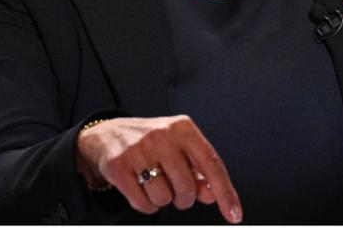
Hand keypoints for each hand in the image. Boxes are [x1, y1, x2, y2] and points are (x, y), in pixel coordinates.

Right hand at [76, 115, 241, 223]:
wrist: (108, 134)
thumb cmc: (153, 144)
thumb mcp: (180, 149)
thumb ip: (200, 172)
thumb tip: (212, 195)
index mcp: (182, 128)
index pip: (211, 164)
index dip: (225, 193)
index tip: (234, 215)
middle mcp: (160, 135)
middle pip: (186, 187)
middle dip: (184, 198)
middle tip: (175, 190)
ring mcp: (137, 149)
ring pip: (164, 198)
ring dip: (162, 200)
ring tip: (154, 184)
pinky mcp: (117, 165)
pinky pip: (142, 203)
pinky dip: (146, 204)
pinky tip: (141, 188)